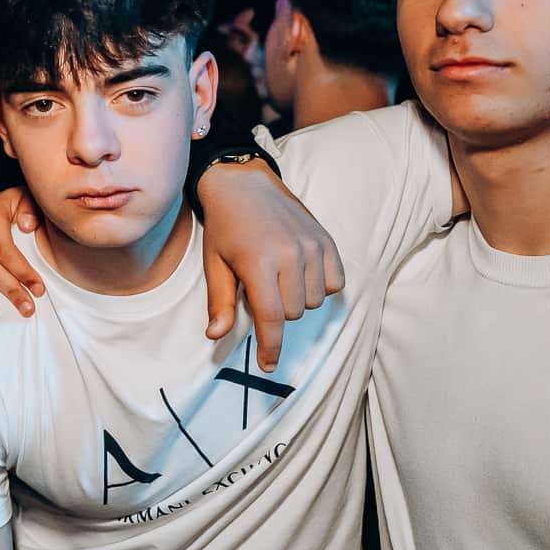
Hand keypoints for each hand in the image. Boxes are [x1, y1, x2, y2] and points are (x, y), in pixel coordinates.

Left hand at [197, 161, 343, 369]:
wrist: (243, 184)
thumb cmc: (225, 227)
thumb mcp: (215, 264)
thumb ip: (220, 302)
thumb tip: (216, 335)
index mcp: (259, 263)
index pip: (271, 319)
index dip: (270, 347)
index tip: (268, 365)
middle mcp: (290, 255)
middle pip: (292, 313)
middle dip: (275, 311)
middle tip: (257, 286)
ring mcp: (312, 247)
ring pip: (314, 302)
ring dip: (297, 299)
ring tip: (276, 276)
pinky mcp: (326, 240)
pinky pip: (334, 284)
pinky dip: (320, 287)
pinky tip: (300, 273)